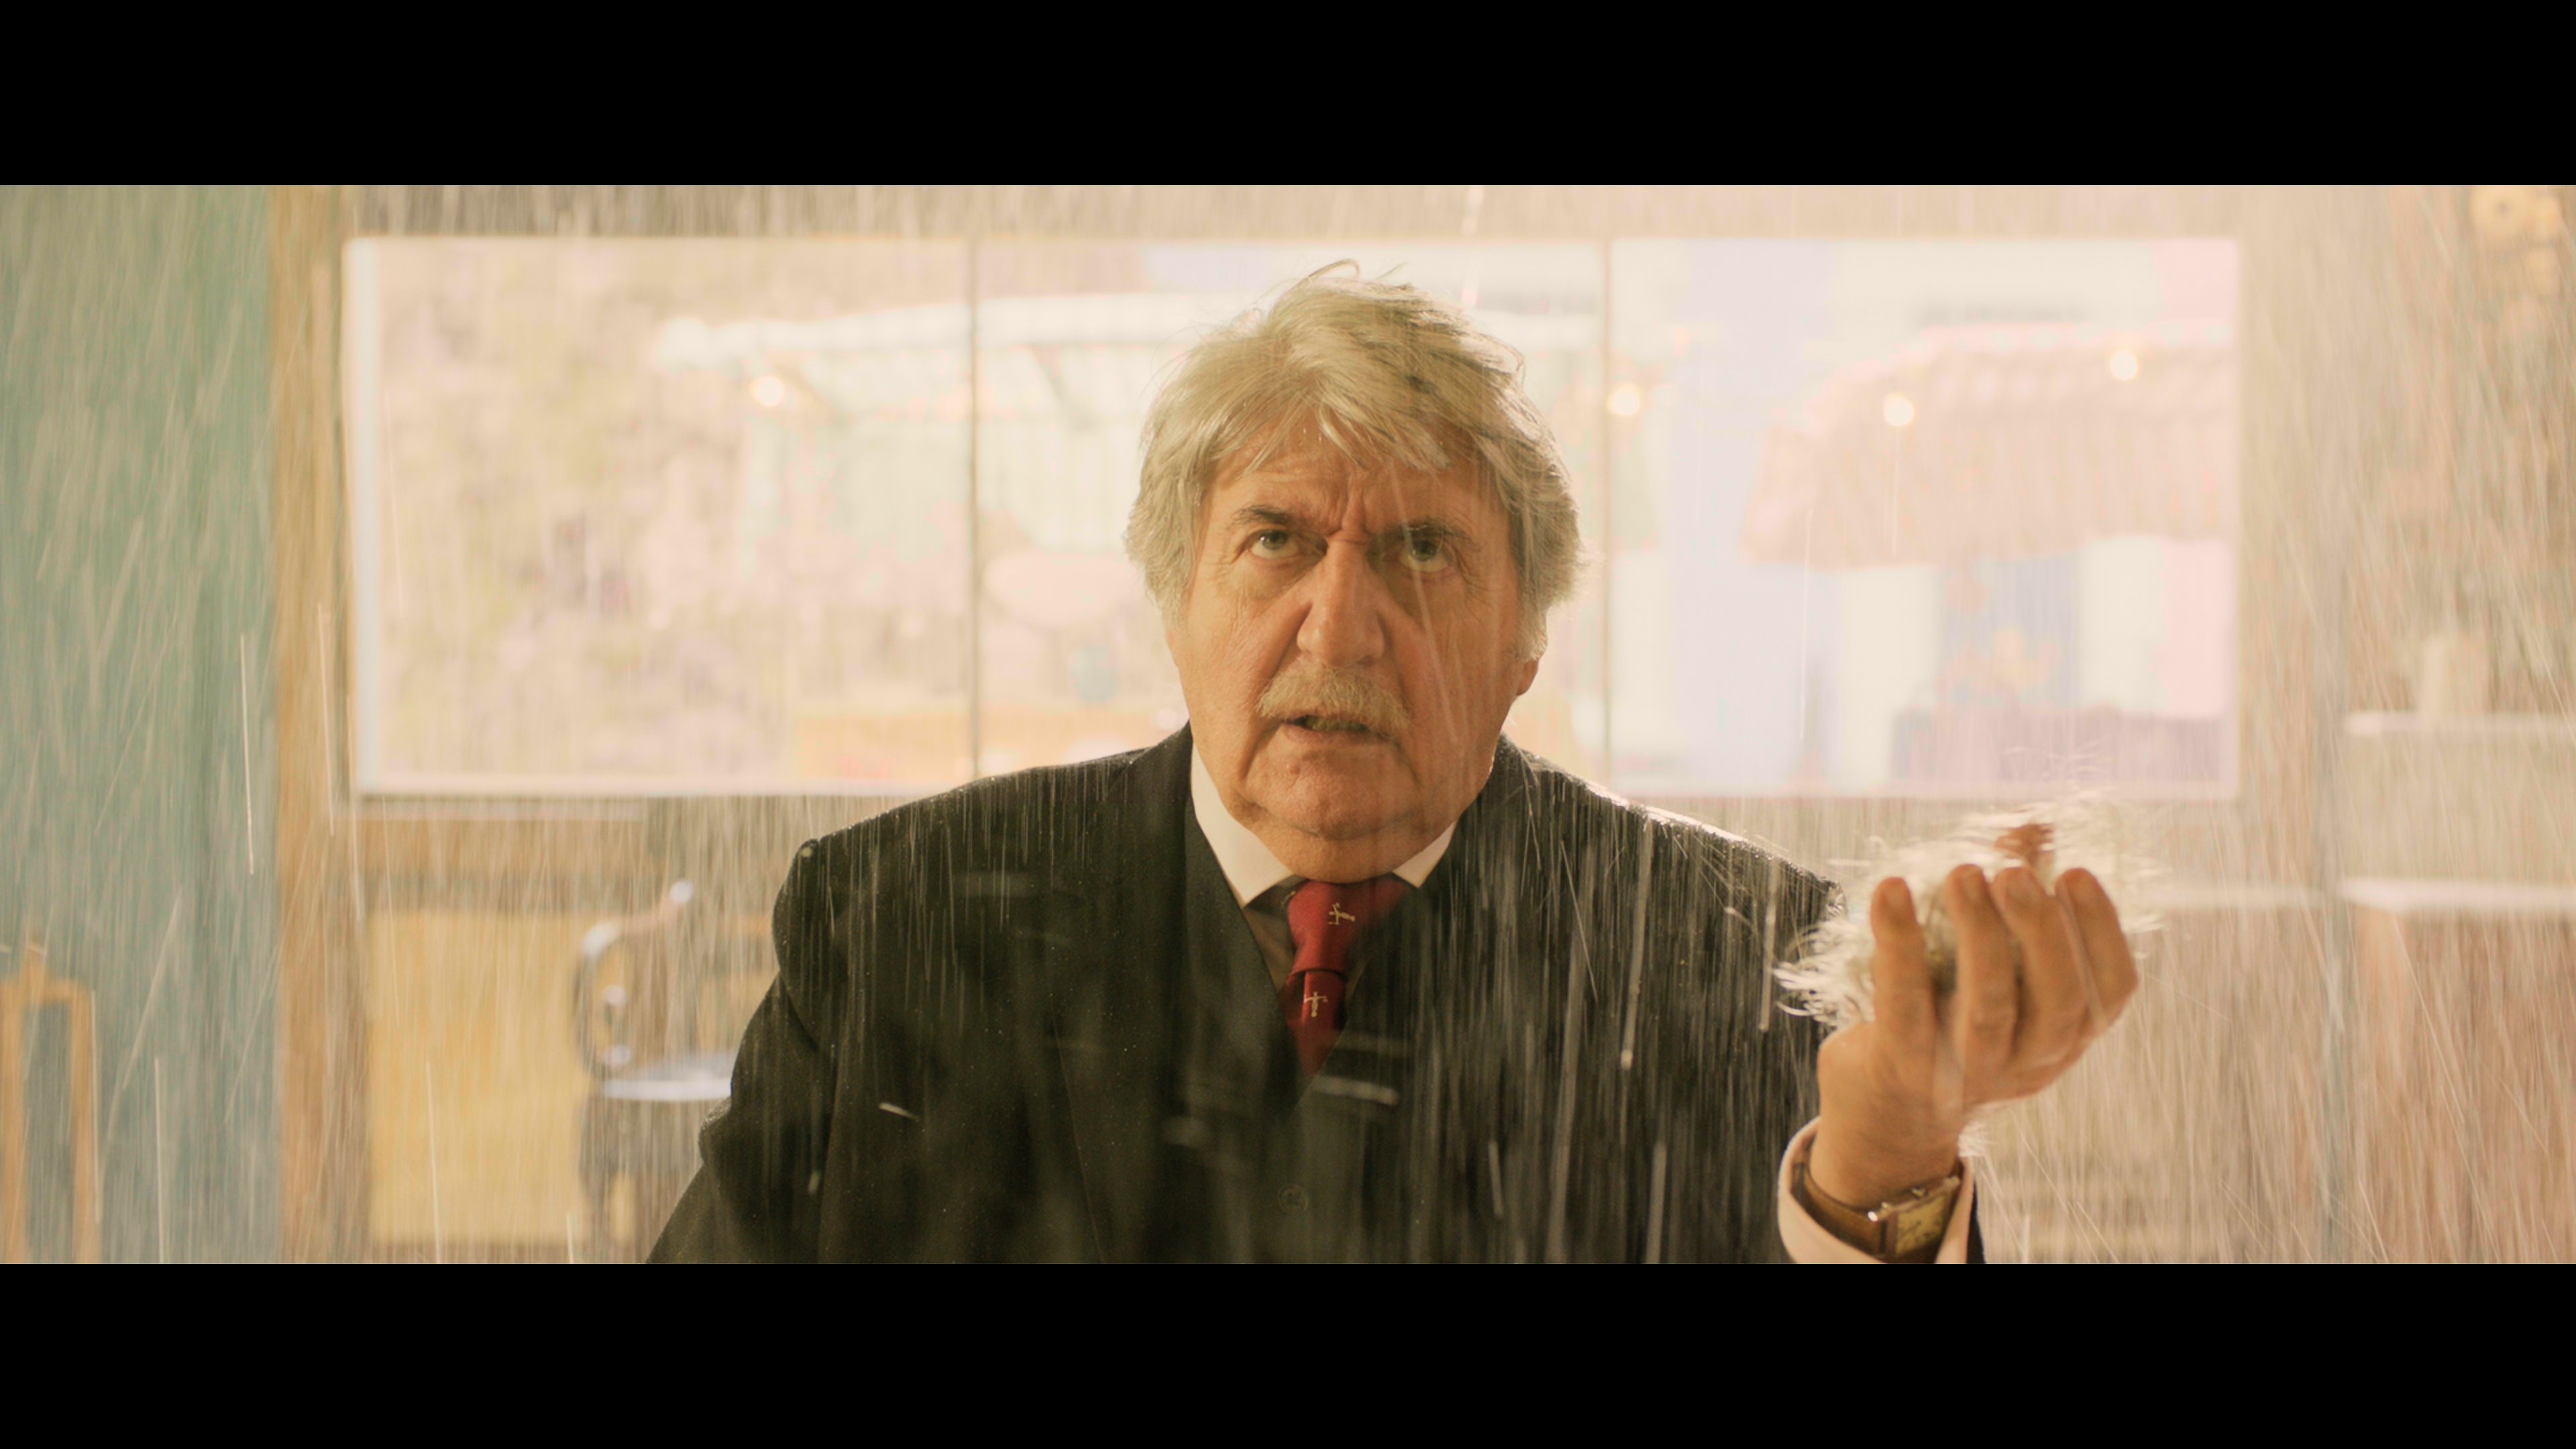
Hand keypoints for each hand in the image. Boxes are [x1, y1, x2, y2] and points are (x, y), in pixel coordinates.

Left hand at [1808, 843, 2139, 1208]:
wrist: (1886, 1116)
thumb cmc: (1951, 1020)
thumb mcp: (1998, 971)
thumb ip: (2018, 899)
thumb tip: (2035, 826)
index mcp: (2064, 1035)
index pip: (2111, 990)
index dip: (2101, 930)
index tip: (2075, 872)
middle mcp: (2029, 1060)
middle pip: (2057, 1000)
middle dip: (2041, 929)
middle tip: (2015, 872)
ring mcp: (1968, 1071)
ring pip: (1988, 1008)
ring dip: (1979, 935)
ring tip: (1963, 873)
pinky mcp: (1904, 1067)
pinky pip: (1904, 1006)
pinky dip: (1897, 945)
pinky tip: (1890, 892)